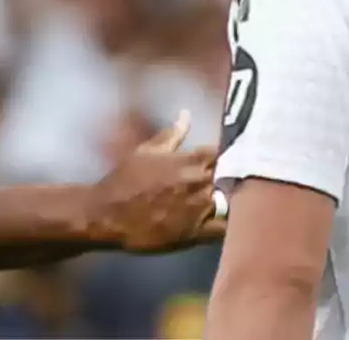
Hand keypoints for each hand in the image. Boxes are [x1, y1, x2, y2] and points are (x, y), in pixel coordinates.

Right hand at [87, 110, 224, 252]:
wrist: (108, 214)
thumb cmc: (126, 179)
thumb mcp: (146, 150)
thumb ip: (172, 134)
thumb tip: (186, 113)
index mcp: (190, 160)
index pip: (224, 152)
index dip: (233, 153)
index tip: (235, 155)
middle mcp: (199, 183)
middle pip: (233, 177)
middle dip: (236, 177)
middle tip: (240, 179)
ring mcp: (199, 209)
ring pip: (233, 202)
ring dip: (235, 200)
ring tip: (237, 200)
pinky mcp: (196, 234)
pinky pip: (224, 229)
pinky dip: (230, 224)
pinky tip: (231, 222)